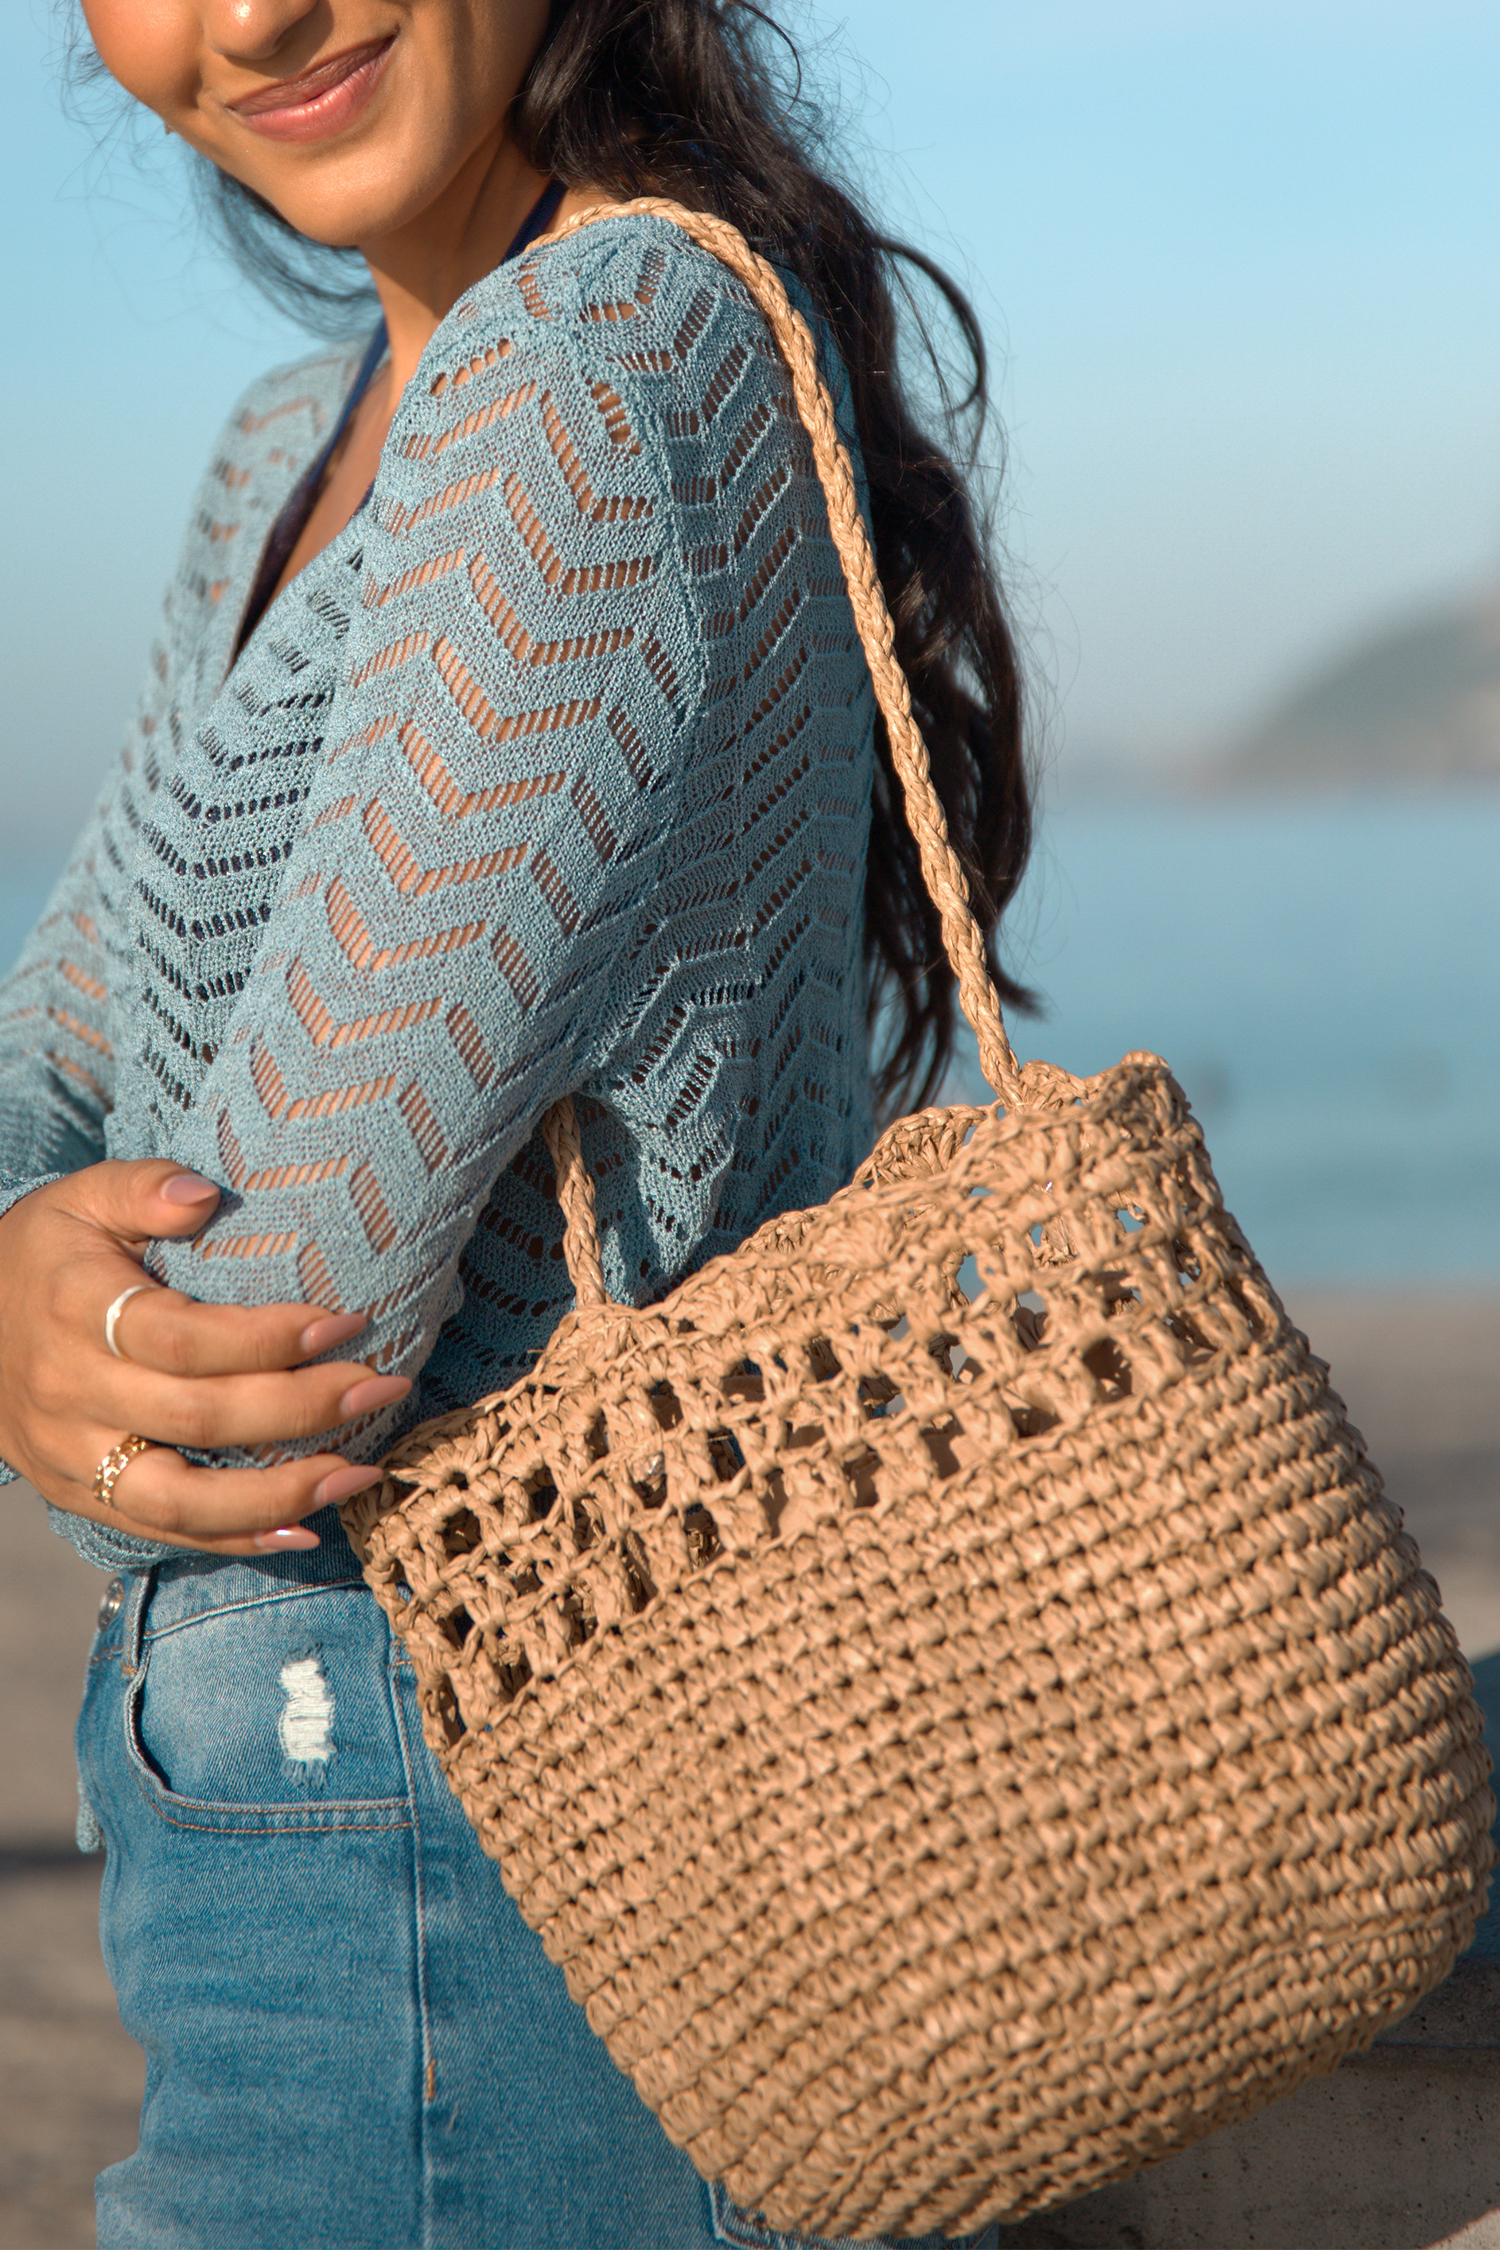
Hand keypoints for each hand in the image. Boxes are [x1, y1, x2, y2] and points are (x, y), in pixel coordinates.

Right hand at [0, 1161, 411, 1554]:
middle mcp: (72, 1392)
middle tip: (384, 1388)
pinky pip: (161, 1531)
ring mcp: (74, 1455)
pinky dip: (235, 1539)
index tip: (347, 1323)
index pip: (181, 1339)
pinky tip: (305, 1531)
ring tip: (362, 1474)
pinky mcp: (80, 1495)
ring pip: (180, 1498)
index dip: (267, 1339)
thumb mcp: (81, 1197)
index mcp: (75, 1309)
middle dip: (301, 1409)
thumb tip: (204, 1196)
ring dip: (280, 1494)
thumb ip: (142, 1185)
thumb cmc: (46, 1254)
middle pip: (197, 1418)